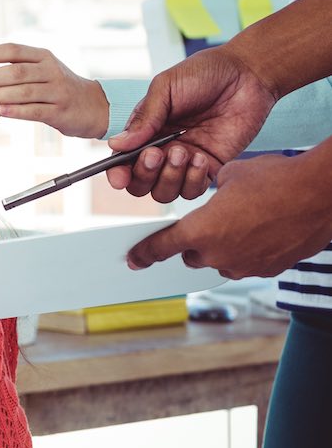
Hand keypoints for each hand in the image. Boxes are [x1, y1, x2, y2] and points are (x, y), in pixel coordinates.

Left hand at [0, 43, 108, 138]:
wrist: (93, 106)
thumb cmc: (56, 90)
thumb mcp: (35, 78)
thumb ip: (2, 83)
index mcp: (42, 57)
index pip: (13, 50)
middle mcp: (50, 70)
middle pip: (15, 71)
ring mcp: (57, 91)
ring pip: (24, 91)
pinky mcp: (60, 111)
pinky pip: (36, 110)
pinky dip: (16, 110)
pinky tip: (0, 111)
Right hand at [105, 45, 277, 198]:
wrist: (248, 73)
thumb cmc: (204, 73)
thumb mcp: (166, 87)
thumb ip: (144, 118)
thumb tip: (116, 145)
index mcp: (145, 132)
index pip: (123, 162)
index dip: (117, 173)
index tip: (119, 176)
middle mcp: (162, 150)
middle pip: (140, 184)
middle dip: (144, 174)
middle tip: (157, 153)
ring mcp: (186, 161)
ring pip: (165, 192)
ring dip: (170, 177)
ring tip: (183, 151)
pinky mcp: (210, 166)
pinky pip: (194, 190)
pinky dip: (193, 180)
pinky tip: (201, 157)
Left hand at [126, 146, 331, 278]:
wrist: (320, 195)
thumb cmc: (275, 180)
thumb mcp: (232, 176)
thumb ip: (213, 192)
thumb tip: (214, 192)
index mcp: (200, 231)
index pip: (161, 247)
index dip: (144, 254)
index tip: (134, 261)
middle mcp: (218, 255)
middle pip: (191, 256)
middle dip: (194, 242)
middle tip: (208, 224)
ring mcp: (243, 266)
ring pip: (220, 261)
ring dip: (223, 247)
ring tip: (243, 223)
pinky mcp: (267, 271)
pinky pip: (247, 263)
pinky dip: (249, 251)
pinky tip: (263, 231)